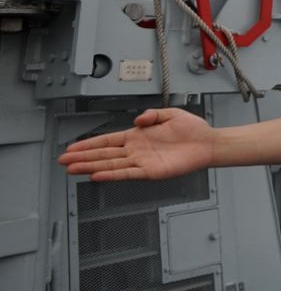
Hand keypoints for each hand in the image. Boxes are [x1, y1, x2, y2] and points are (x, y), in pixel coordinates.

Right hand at [58, 108, 213, 180]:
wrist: (208, 143)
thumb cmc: (192, 129)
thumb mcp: (170, 114)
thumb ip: (152, 115)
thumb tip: (137, 119)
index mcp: (138, 136)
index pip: (108, 140)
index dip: (89, 144)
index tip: (72, 147)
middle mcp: (136, 150)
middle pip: (104, 154)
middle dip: (83, 157)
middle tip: (63, 160)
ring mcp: (142, 161)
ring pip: (111, 165)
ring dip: (91, 167)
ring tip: (73, 169)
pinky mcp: (151, 171)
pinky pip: (128, 174)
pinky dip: (112, 175)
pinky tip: (98, 176)